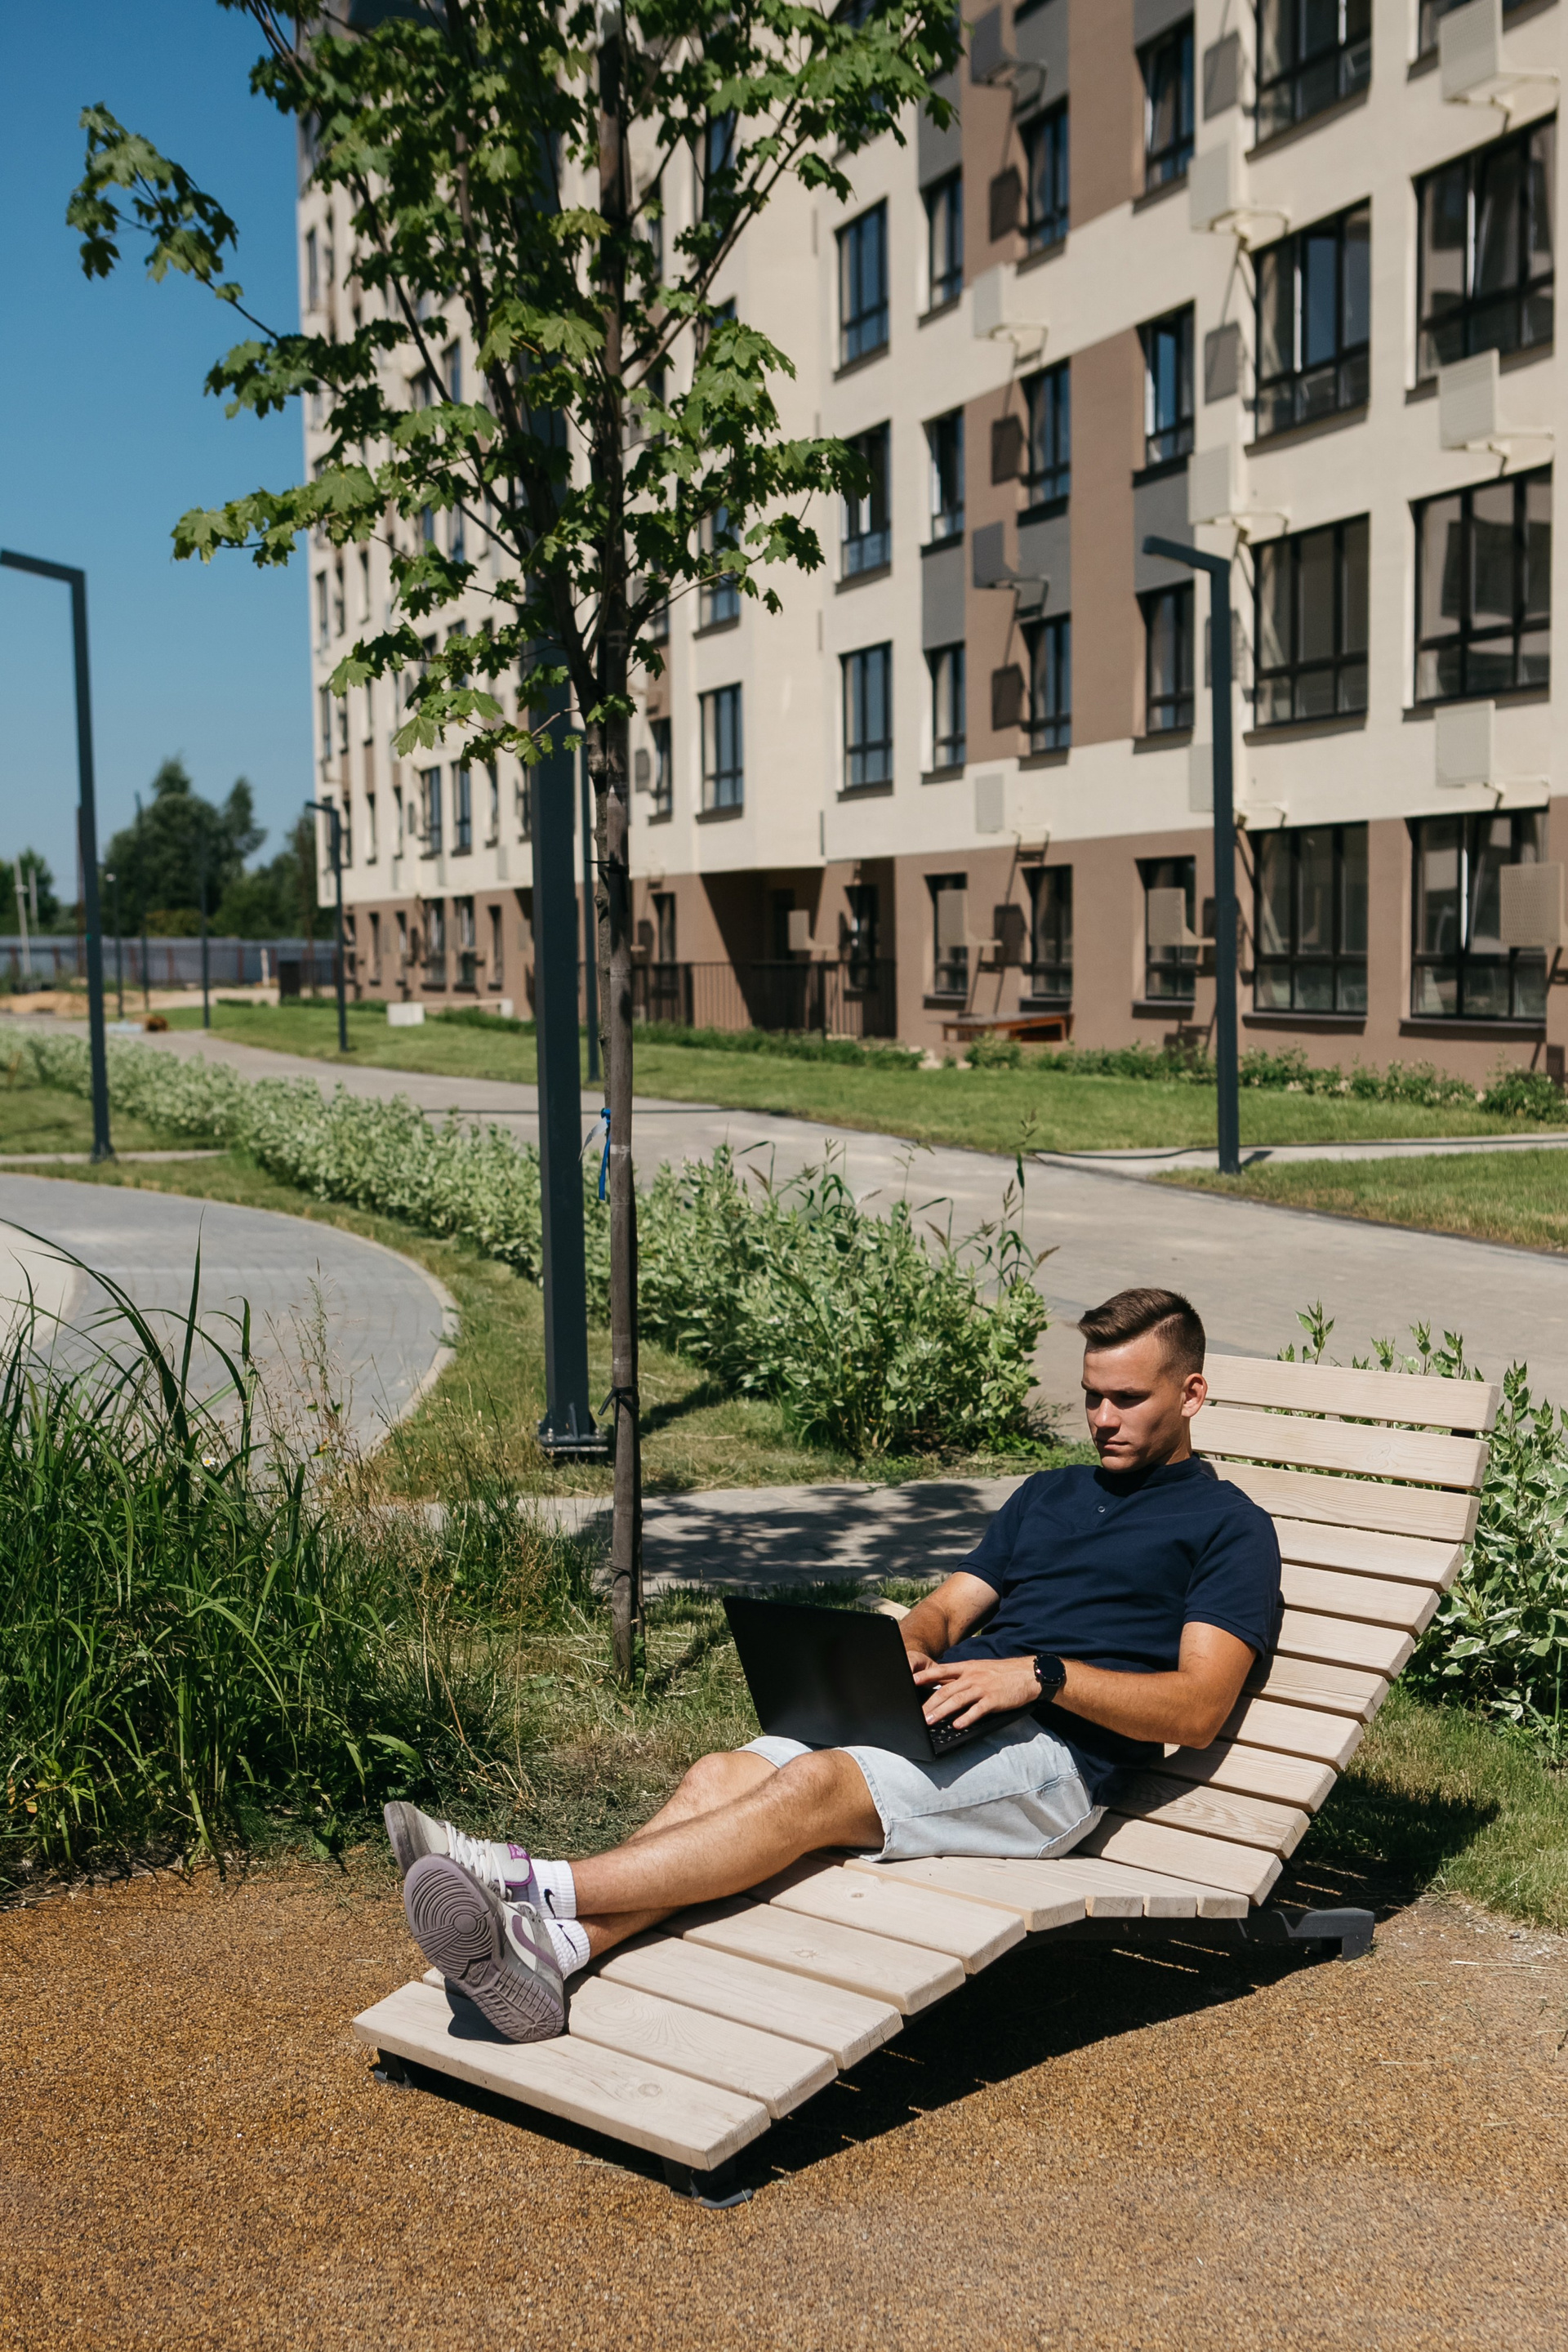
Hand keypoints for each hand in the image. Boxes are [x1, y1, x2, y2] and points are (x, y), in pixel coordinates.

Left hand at [909, 1653, 1039, 1731]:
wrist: (1028, 1674)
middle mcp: (973, 1676)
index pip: (941, 1671)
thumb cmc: (1002, 1674)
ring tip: (929, 1721)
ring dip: (942, 1711)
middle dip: (929, 1703)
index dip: (926, 1677)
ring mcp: (983, 1688)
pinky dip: (966, 1718)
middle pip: (946, 1690)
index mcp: (968, 1667)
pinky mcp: (994, 1700)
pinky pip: (977, 1710)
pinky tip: (957, 1725)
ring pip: (957, 1700)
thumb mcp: (980, 1668)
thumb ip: (962, 1677)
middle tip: (917, 1715)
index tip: (911, 1682)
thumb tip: (942, 1685)